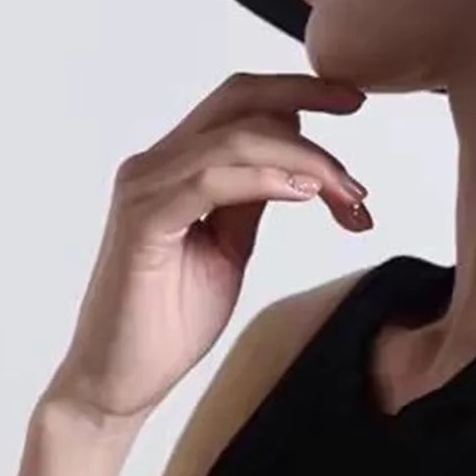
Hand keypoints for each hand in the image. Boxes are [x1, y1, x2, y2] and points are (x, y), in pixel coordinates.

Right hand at [39, 72, 371, 428]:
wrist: (117, 384)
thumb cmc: (168, 320)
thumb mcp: (230, 247)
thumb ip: (252, 199)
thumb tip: (296, 164)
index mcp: (176, 164)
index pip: (241, 101)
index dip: (298, 91)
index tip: (353, 100)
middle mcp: (156, 165)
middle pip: (240, 100)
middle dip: (308, 101)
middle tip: (358, 123)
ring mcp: (145, 190)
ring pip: (236, 138)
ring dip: (304, 159)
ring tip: (345, 193)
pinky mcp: (142, 224)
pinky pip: (210, 180)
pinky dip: (264, 179)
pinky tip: (303, 195)